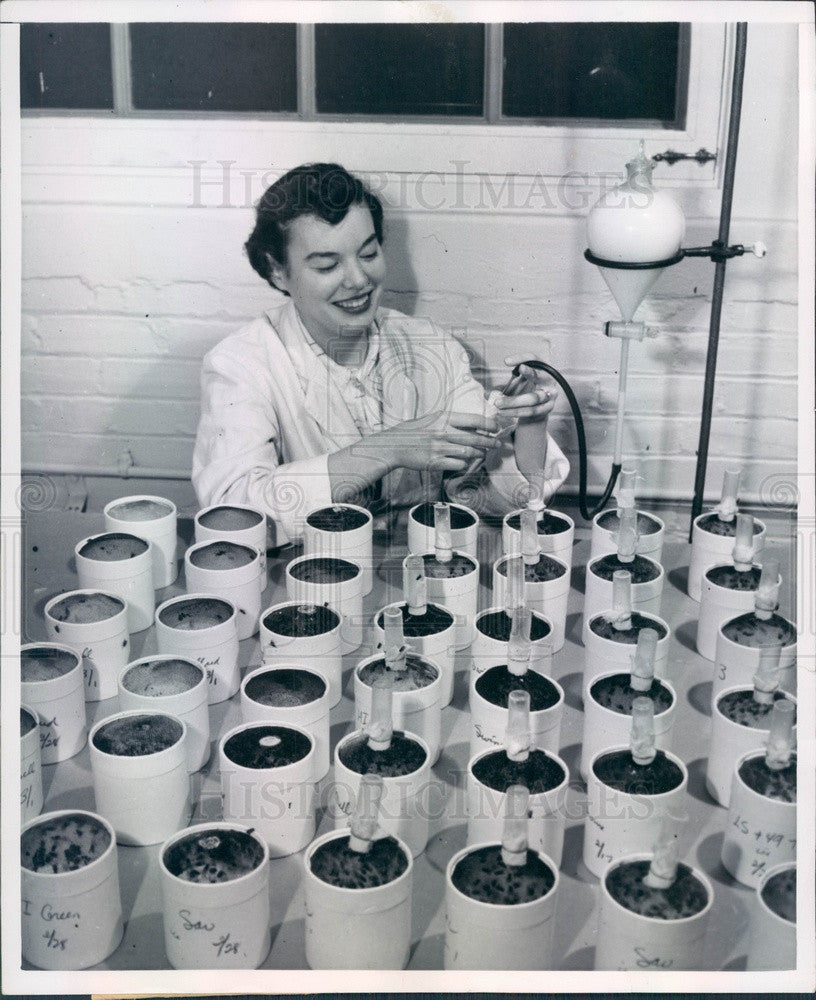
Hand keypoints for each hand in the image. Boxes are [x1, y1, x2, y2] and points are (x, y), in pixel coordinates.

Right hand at [378, 410, 500, 473]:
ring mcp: (440, 448)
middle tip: (498, 444)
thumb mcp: (431, 419)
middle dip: (490, 442)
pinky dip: (465, 464)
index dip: (489, 423)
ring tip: (483, 453)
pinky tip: (465, 462)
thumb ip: (449, 421)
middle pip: (475, 437)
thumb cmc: (413, 432)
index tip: (496, 427)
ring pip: (469, 452)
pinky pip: (458, 464)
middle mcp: (443, 432)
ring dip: (479, 454)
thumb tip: (472, 424)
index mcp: (443, 418)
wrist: (393, 446)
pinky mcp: (436, 462)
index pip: (474, 419)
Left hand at [494, 355, 557, 422]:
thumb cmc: (526, 392)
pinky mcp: (547, 408)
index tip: (506, 361)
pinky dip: (515, 412)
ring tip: (497, 403)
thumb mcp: (518, 383)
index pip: (534, 359)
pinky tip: (502, 412)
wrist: (537, 413)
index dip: (521, 358)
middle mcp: (549, 380)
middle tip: (512, 376)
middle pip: (539, 376)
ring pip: (532, 398)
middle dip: (526, 374)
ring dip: (512, 401)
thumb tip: (489, 393)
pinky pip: (530, 410)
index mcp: (542, 369)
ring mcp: (550, 395)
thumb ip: (507, 384)